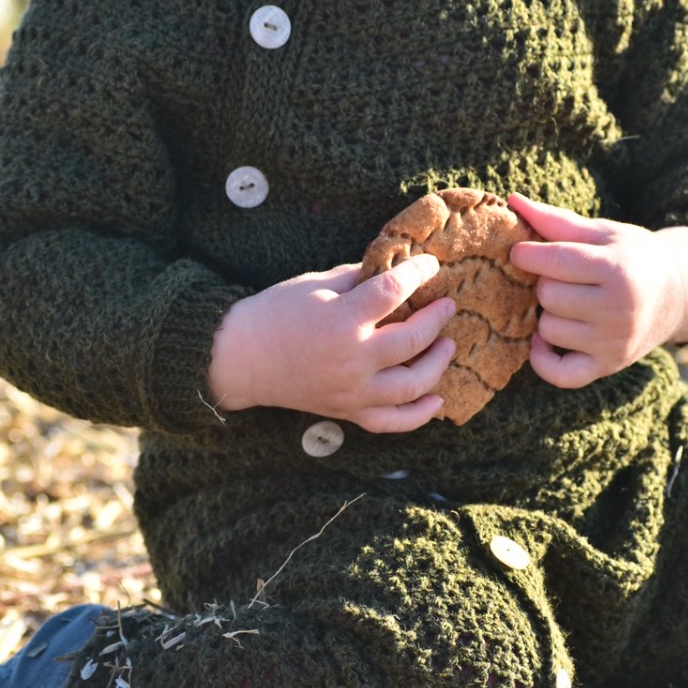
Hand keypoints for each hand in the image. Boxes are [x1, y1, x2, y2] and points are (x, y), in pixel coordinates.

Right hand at [209, 255, 456, 432]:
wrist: (240, 358)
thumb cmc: (276, 313)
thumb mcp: (316, 283)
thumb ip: (360, 277)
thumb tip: (397, 270)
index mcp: (342, 320)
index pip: (394, 291)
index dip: (419, 273)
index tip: (431, 266)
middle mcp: (352, 360)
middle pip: (413, 339)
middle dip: (436, 319)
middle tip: (447, 306)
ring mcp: (352, 391)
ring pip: (413, 385)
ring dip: (437, 363)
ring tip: (446, 344)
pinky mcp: (347, 412)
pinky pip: (392, 422)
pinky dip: (419, 414)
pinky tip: (437, 398)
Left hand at [508, 194, 687, 388]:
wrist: (678, 294)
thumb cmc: (631, 256)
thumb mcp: (602, 233)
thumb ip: (556, 221)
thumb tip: (513, 201)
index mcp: (618, 269)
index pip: (555, 262)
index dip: (527, 255)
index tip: (521, 252)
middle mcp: (618, 309)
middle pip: (548, 296)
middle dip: (546, 284)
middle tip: (562, 279)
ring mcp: (614, 342)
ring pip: (548, 330)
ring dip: (548, 315)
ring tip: (569, 303)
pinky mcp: (607, 367)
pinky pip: (558, 374)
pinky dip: (542, 359)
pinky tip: (544, 341)